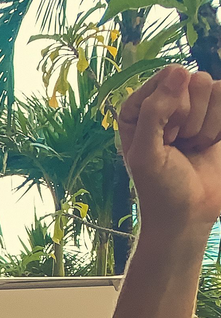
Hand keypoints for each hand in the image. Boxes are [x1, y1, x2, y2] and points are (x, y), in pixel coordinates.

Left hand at [120, 66, 220, 237]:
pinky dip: (220, 126)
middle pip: (193, 81)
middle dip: (190, 118)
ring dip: (206, 125)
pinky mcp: (215, 116)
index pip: (167, 79)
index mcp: (138, 109)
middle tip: (178, 145)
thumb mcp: (146, 153)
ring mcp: (191, 108)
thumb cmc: (160, 188)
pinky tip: (207, 145)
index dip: (171, 109)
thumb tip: (179, 71)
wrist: (187, 214)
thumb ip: (155, 111)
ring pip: (213, 88)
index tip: (163, 139)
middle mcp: (163, 103)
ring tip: (191, 147)